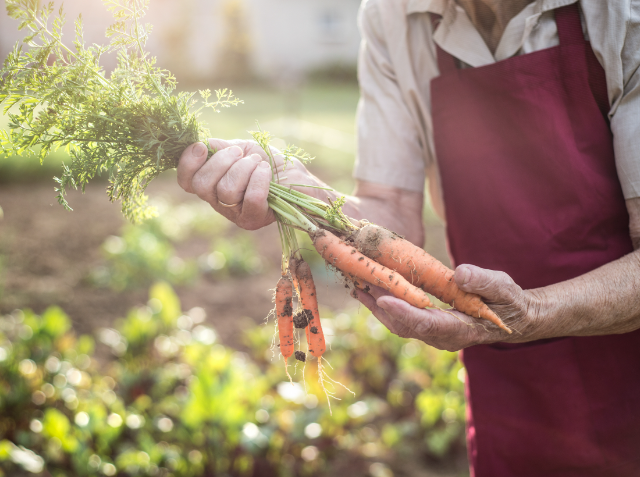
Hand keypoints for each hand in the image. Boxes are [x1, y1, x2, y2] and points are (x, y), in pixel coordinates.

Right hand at [176, 138, 319, 229]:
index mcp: (211, 183)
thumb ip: (219, 147)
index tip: (203, 147)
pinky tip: (265, 172)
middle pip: (202, 185)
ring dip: (245, 169)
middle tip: (241, 155)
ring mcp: (234, 214)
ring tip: (258, 164)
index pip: (185, 181)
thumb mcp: (242, 148)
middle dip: (221, 162)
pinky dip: (259, 180)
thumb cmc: (269, 163)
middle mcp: (218, 202)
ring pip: (226, 191)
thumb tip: (201, 145)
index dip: (188, 163)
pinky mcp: (252, 221)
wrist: (298, 178)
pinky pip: (250, 199)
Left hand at [354, 264, 542, 350]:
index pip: (427, 323)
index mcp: (461, 330)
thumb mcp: (503, 287)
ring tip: (356, 281)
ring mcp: (432, 334)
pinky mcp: (426, 327)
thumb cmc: (509, 301)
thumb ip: (484, 282)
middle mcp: (442, 337)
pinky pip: (400, 318)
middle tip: (358, 281)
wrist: (511, 319)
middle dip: (379, 305)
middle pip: (404, 325)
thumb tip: (460, 274)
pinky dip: (383, 304)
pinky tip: (370, 287)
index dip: (404, 312)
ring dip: (376, 305)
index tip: (382, 297)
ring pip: (397, 323)